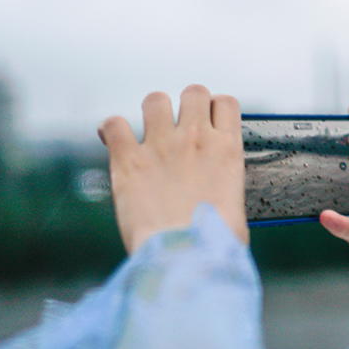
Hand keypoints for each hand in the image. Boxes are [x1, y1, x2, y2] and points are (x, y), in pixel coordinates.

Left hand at [99, 84, 248, 254]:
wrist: (185, 256)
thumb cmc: (215, 243)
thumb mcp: (237, 209)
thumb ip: (226, 188)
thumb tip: (222, 203)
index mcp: (227, 149)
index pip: (225, 103)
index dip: (216, 110)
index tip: (210, 124)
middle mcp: (196, 138)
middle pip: (194, 92)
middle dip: (187, 104)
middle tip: (182, 126)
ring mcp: (161, 146)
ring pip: (155, 100)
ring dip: (154, 112)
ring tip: (150, 131)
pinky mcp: (129, 160)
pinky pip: (114, 125)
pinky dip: (111, 130)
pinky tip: (114, 140)